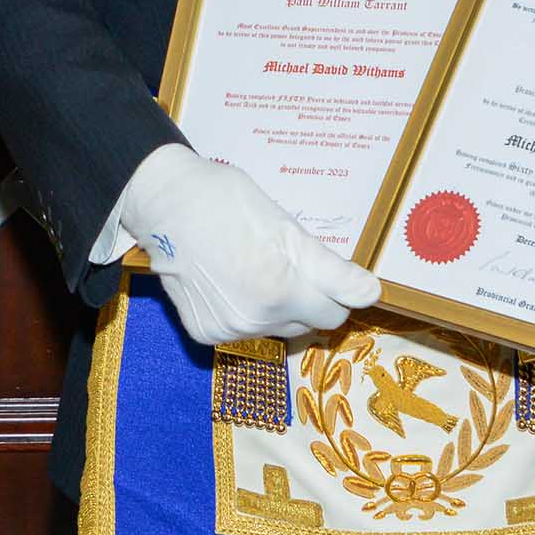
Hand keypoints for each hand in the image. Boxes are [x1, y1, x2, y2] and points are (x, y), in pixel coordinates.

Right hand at [118, 144, 380, 346]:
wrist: (163, 203)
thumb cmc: (227, 201)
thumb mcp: (286, 227)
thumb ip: (331, 269)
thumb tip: (371, 293)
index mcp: (283, 287)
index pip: (337, 311)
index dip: (337, 289)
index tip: (328, 272)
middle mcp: (258, 317)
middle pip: (310, 323)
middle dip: (308, 298)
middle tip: (285, 263)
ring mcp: (230, 329)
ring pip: (278, 328)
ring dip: (277, 306)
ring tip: (252, 267)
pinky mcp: (206, 334)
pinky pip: (244, 332)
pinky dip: (244, 312)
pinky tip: (229, 282)